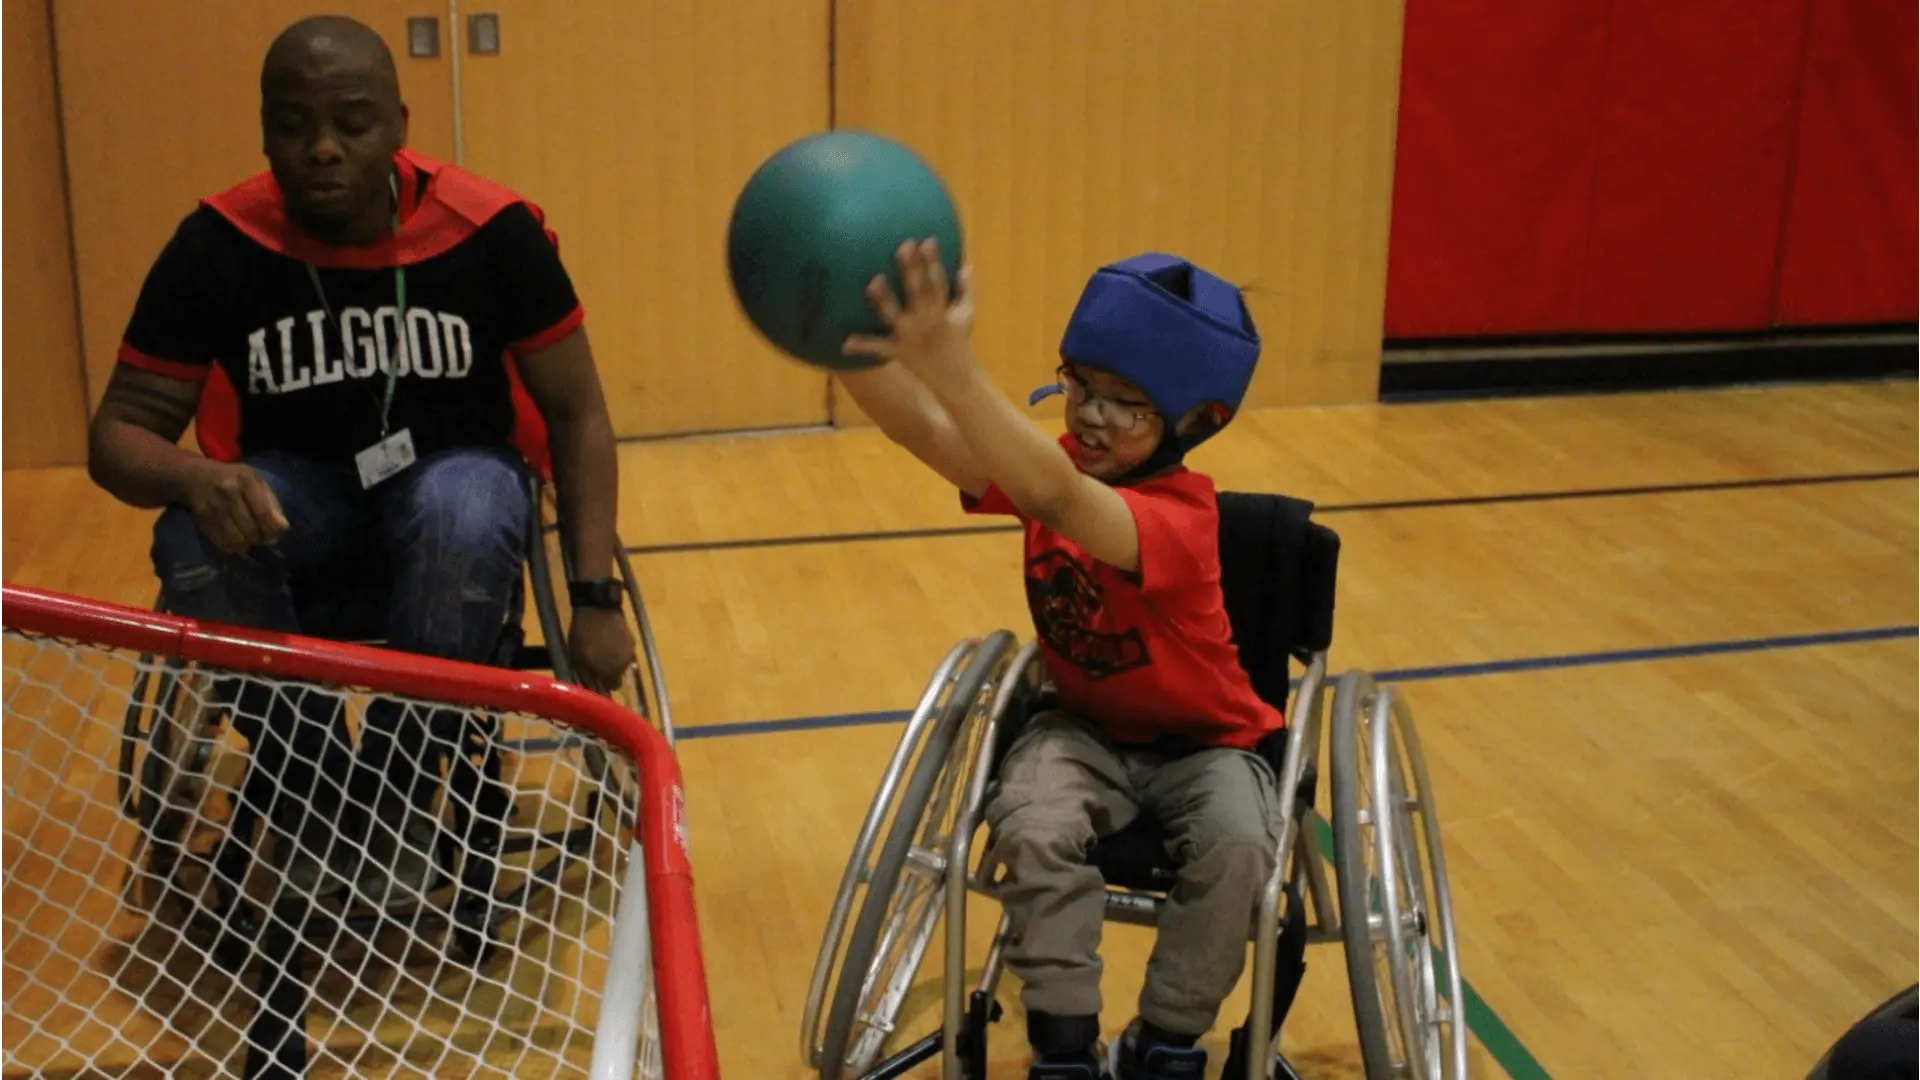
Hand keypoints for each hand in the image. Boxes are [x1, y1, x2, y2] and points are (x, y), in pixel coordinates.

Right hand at [183, 460, 288, 553]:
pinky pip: (221, 542)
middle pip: (251, 529)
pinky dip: (232, 547)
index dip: (271, 530)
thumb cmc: (231, 478)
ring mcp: (213, 506)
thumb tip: (283, 527)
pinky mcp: (201, 519)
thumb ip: (271, 502)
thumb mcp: (254, 480)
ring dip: (246, 545)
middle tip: (261, 538)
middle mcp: (229, 492)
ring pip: (236, 539)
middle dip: (260, 539)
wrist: (193, 476)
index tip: (274, 535)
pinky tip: (235, 542)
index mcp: (246, 480)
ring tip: (249, 540)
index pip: (263, 513)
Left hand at [568, 606, 634, 693]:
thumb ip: (586, 678)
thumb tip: (592, 691)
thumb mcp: (578, 660)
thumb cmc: (584, 637)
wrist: (597, 609)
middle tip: (595, 664)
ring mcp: (630, 651)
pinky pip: (624, 650)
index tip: (594, 679)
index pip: (612, 688)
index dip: (602, 685)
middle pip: (618, 676)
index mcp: (613, 673)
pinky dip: (617, 649)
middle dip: (609, 673)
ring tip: (601, 650)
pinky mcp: (631, 638)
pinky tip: (608, 640)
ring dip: (614, 660)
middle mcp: (625, 666)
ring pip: (622, 663)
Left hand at [843, 238, 974, 382]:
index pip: (937, 281)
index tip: (927, 240)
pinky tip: (845, 342)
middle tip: (902, 246)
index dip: (933, 261)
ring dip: (884, 300)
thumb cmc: (959, 342)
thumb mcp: (967, 315)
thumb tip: (967, 266)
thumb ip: (966, 290)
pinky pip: (878, 349)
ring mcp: (909, 337)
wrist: (953, 378)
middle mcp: (925, 321)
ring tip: (872, 282)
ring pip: (894, 316)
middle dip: (911, 269)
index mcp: (941, 311)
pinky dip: (862, 346)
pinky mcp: (897, 353)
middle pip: (917, 291)